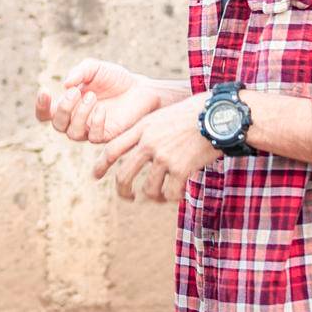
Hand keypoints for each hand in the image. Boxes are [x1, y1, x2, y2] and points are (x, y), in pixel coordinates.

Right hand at [35, 58, 161, 143]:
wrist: (140, 88)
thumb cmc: (114, 79)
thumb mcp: (95, 68)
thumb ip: (79, 72)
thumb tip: (65, 85)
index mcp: (68, 104)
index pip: (46, 113)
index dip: (41, 106)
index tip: (45, 91)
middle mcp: (75, 120)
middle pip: (57, 124)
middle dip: (64, 109)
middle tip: (76, 93)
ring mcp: (89, 130)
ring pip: (73, 134)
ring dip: (79, 115)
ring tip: (92, 96)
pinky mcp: (106, 136)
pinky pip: (93, 137)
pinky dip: (95, 123)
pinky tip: (102, 109)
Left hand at [93, 94, 217, 201]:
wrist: (217, 115)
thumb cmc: (192, 114)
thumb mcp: (163, 116)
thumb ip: (148, 132)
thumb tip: (138, 152)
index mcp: (142, 128)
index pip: (111, 149)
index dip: (100, 165)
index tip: (95, 176)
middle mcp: (148, 143)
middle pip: (123, 174)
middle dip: (122, 191)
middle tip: (128, 197)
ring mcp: (163, 156)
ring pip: (148, 189)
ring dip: (154, 196)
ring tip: (160, 196)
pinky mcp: (180, 168)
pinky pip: (170, 193)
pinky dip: (173, 197)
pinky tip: (177, 194)